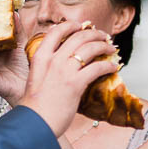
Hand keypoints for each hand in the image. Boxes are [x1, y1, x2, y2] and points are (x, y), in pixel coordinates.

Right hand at [15, 20, 117, 136]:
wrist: (34, 123)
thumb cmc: (35, 106)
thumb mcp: (36, 78)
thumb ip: (48, 68)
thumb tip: (63, 65)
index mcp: (40, 57)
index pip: (56, 31)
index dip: (71, 26)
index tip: (81, 26)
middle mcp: (53, 60)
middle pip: (78, 36)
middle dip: (94, 33)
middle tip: (102, 36)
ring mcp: (64, 70)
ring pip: (90, 48)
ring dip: (103, 46)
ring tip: (110, 48)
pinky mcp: (76, 83)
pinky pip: (97, 68)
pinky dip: (108, 66)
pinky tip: (113, 68)